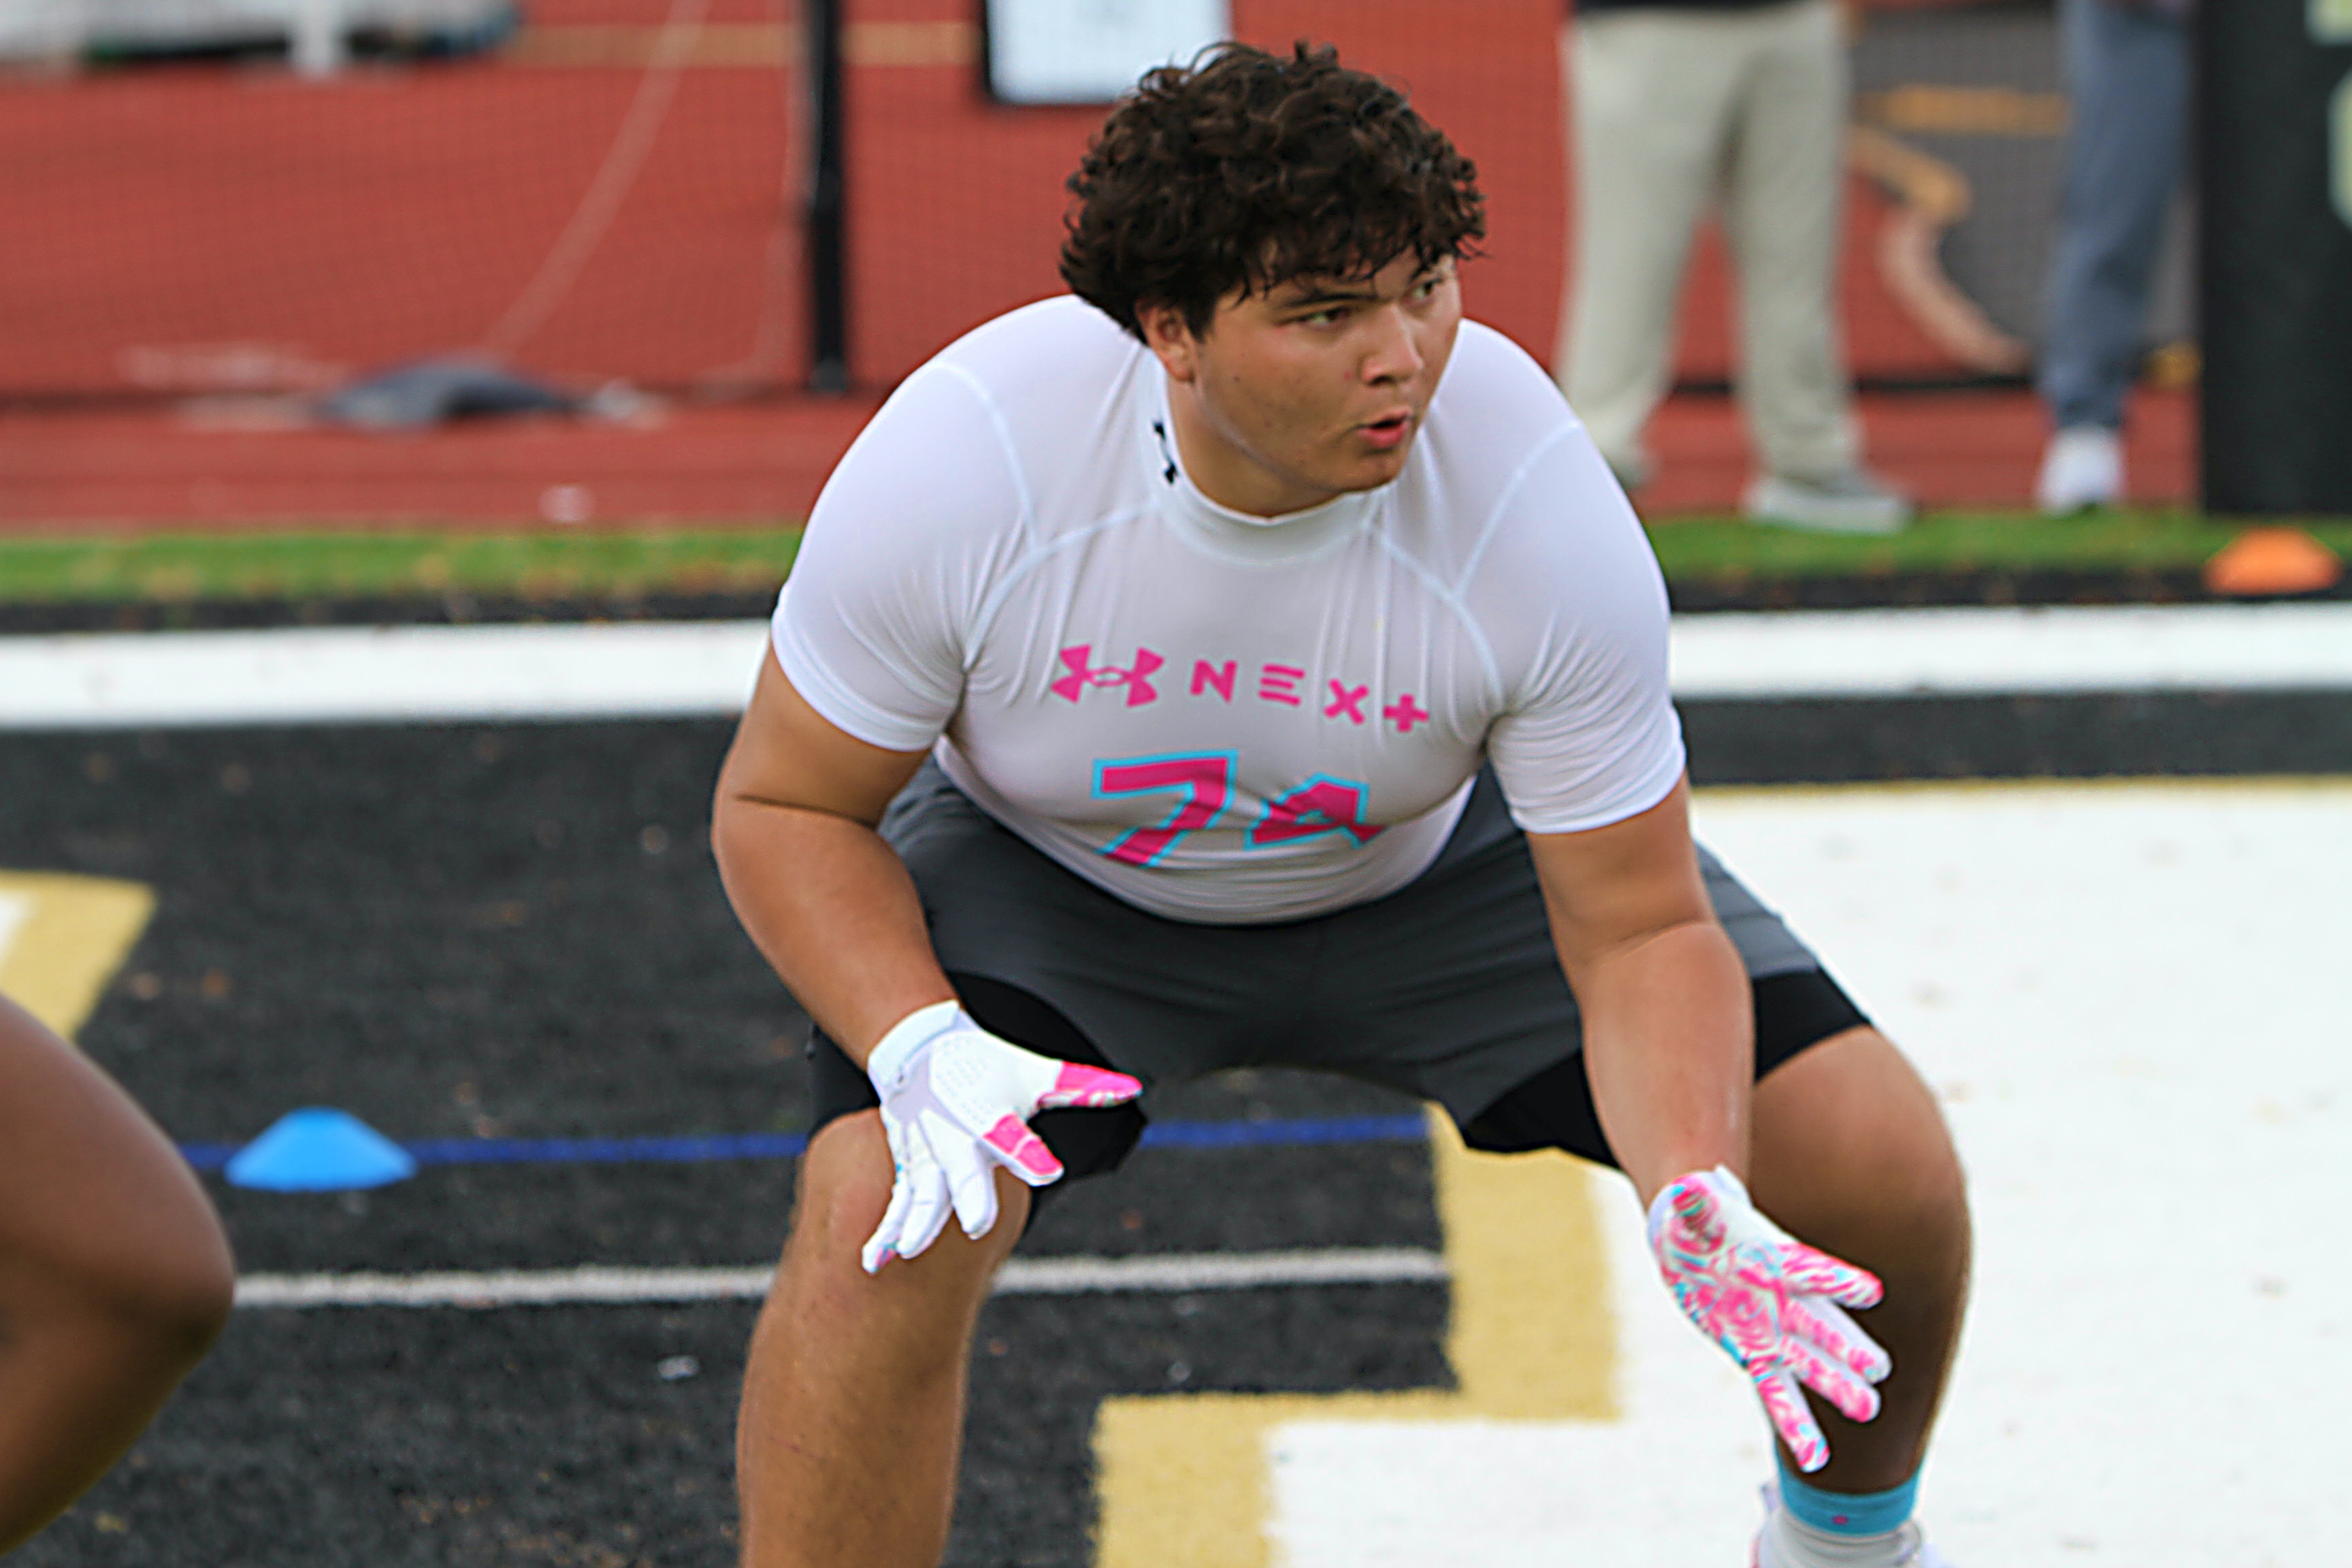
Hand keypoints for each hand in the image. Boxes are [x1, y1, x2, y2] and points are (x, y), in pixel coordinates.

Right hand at [861, 1001, 1141, 1272]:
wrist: (921, 1049)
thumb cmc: (989, 1068)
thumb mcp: (1036, 1073)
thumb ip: (1082, 1086)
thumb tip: (1132, 1088)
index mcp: (988, 1111)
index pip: (1010, 1133)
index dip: (1028, 1152)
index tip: (1048, 1170)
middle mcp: (954, 1133)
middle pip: (961, 1166)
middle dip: (969, 1193)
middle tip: (977, 1223)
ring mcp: (924, 1151)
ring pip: (919, 1189)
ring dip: (914, 1220)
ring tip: (910, 1249)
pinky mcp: (905, 1165)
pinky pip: (893, 1201)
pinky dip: (883, 1230)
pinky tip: (874, 1261)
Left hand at [1646, 1166, 1890, 1470]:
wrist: (1697, 1249)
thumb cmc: (1700, 1226)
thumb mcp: (1693, 1215)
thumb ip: (1695, 1206)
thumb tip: (1685, 1189)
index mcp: (1772, 1260)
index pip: (1807, 1270)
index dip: (1836, 1280)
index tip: (1871, 1291)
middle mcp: (1781, 1301)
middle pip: (1817, 1326)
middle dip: (1844, 1345)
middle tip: (1878, 1369)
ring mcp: (1773, 1332)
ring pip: (1807, 1365)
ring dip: (1835, 1387)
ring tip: (1869, 1409)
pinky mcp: (1756, 1356)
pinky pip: (1778, 1394)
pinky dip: (1796, 1424)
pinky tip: (1816, 1458)